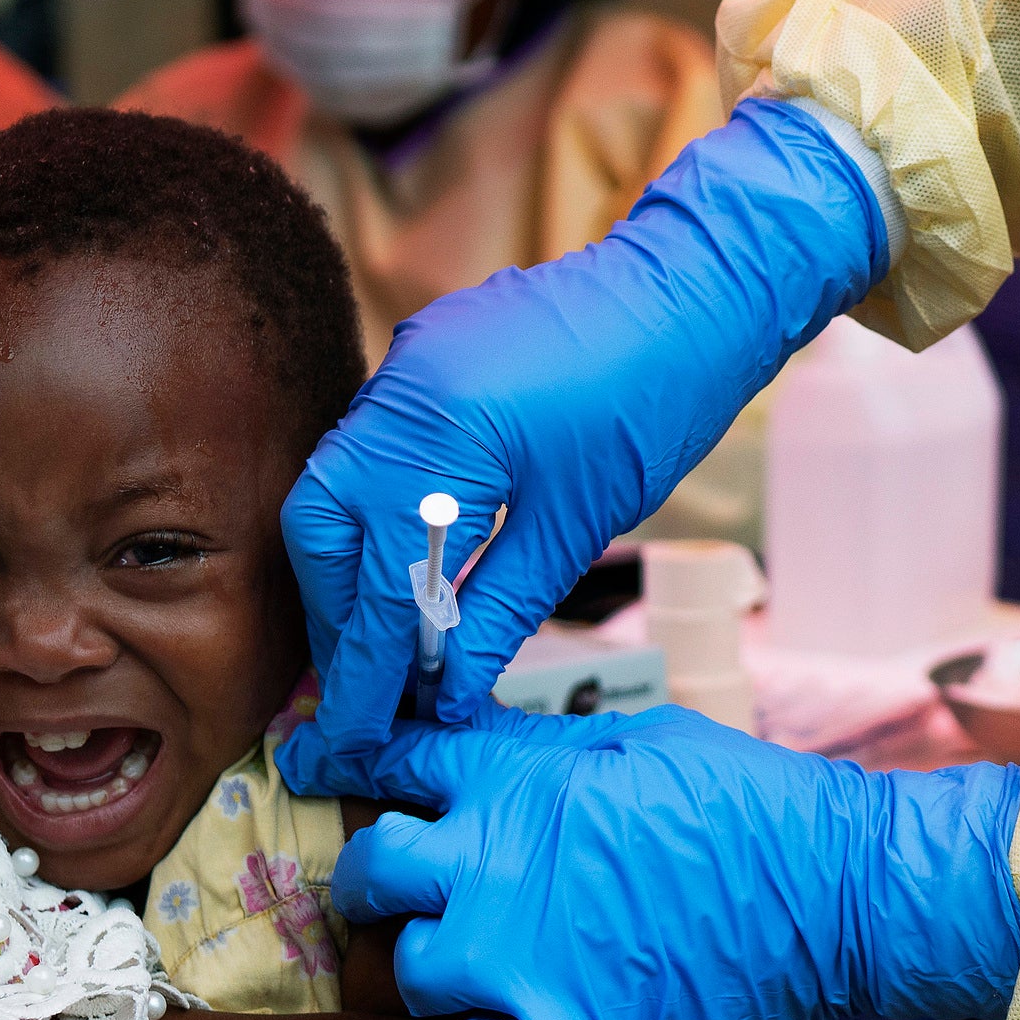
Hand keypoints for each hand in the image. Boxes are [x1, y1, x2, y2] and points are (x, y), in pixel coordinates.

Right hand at [279, 98, 888, 791]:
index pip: (378, 578)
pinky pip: (369, 451)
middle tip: (366, 688)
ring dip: (352, 570)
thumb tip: (448, 691)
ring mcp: (405, 366)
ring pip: (335, 488)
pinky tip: (410, 563)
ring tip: (387, 641)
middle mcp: (400, 390)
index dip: (368, 665)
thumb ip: (498, 612)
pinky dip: (378, 516)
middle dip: (339, 616)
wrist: (697, 288)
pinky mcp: (423, 359)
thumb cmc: (656, 398)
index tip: (363, 731)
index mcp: (437, 431)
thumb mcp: (579, 524)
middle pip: (322, 529)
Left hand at [334, 706, 1019, 1019]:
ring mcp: (525, 960)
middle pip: (371, 876)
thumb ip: (545, 750)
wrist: (837, 891)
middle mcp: (495, 864)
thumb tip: (487, 741)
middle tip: (410, 905)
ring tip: (474, 985)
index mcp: (514, 778)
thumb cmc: (750, 803)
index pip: (387, 758)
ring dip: (434, 982)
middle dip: (378, 888)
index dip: (348, 760)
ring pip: (411, 978)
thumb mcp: (637, 740)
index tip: (326, 766)